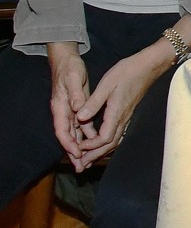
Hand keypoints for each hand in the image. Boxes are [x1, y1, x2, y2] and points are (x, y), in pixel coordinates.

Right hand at [47, 43, 90, 164]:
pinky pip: (82, 126)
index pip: (62, 130)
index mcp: (60, 107)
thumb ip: (75, 95)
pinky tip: (95, 143)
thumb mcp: (73, 78)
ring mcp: (70, 111)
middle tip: (82, 167)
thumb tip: (77, 109)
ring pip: (75, 134)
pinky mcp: (77, 108)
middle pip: (68, 137)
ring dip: (82, 147)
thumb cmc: (69, 68)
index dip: (69, 144)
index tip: (77, 154)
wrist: (67, 60)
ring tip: (88, 162)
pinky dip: (87, 135)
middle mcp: (63, 112)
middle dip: (74, 153)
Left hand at [72, 48, 165, 168]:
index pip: (104, 138)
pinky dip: (108, 142)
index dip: (91, 146)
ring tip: (90, 158)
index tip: (79, 147)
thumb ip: (93, 102)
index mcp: (116, 112)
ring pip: (115, 140)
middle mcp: (123, 118)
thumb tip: (80, 118)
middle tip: (82, 163)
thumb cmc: (128, 72)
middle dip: (95, 155)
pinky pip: (118, 133)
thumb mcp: (107, 84)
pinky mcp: (128, 113)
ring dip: (102, 151)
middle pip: (110, 144)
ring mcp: (127, 116)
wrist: (149, 65)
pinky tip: (103, 143)